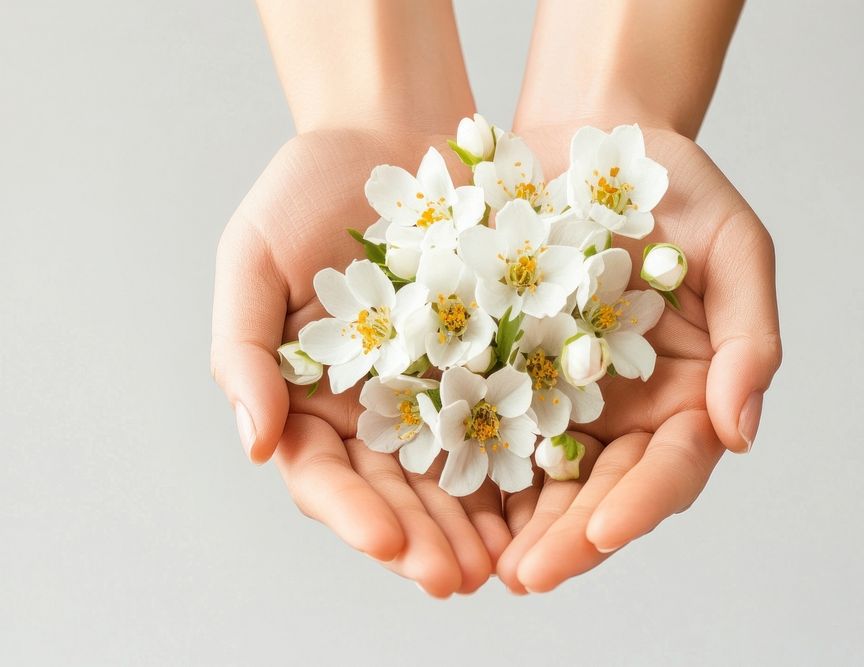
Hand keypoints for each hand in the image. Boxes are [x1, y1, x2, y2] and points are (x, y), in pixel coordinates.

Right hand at [211, 130, 510, 596]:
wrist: (391, 133)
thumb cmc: (306, 192)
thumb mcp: (252, 260)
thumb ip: (244, 353)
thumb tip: (254, 444)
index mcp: (311, 398)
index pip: (326, 475)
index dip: (353, 513)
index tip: (385, 544)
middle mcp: (376, 407)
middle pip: (396, 490)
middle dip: (423, 537)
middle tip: (454, 578)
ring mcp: (438, 387)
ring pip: (456, 471)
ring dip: (476, 522)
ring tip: (503, 563)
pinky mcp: (493, 358)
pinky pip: (511, 415)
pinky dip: (526, 459)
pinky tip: (549, 495)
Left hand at [497, 125, 781, 592]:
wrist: (588, 138)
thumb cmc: (670, 184)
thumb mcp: (733, 245)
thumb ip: (749, 338)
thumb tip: (742, 433)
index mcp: (688, 392)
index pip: (673, 466)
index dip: (643, 502)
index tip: (605, 531)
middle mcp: (626, 409)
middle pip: (601, 489)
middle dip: (567, 536)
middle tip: (526, 575)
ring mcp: (562, 396)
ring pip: (541, 477)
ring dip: (513, 523)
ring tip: (480, 562)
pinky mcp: (504, 371)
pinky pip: (485, 426)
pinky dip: (467, 464)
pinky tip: (440, 497)